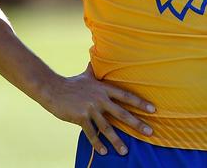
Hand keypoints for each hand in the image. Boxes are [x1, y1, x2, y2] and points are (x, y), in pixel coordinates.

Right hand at [41, 63, 155, 155]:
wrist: (53, 89)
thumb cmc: (72, 82)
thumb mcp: (87, 74)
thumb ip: (95, 69)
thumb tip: (97, 54)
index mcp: (104, 88)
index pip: (126, 96)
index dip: (140, 102)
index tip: (153, 109)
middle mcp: (100, 99)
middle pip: (122, 113)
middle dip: (137, 124)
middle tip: (150, 132)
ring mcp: (90, 108)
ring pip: (107, 127)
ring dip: (117, 141)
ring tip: (125, 151)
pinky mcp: (80, 117)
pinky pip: (91, 133)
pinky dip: (97, 143)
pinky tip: (104, 152)